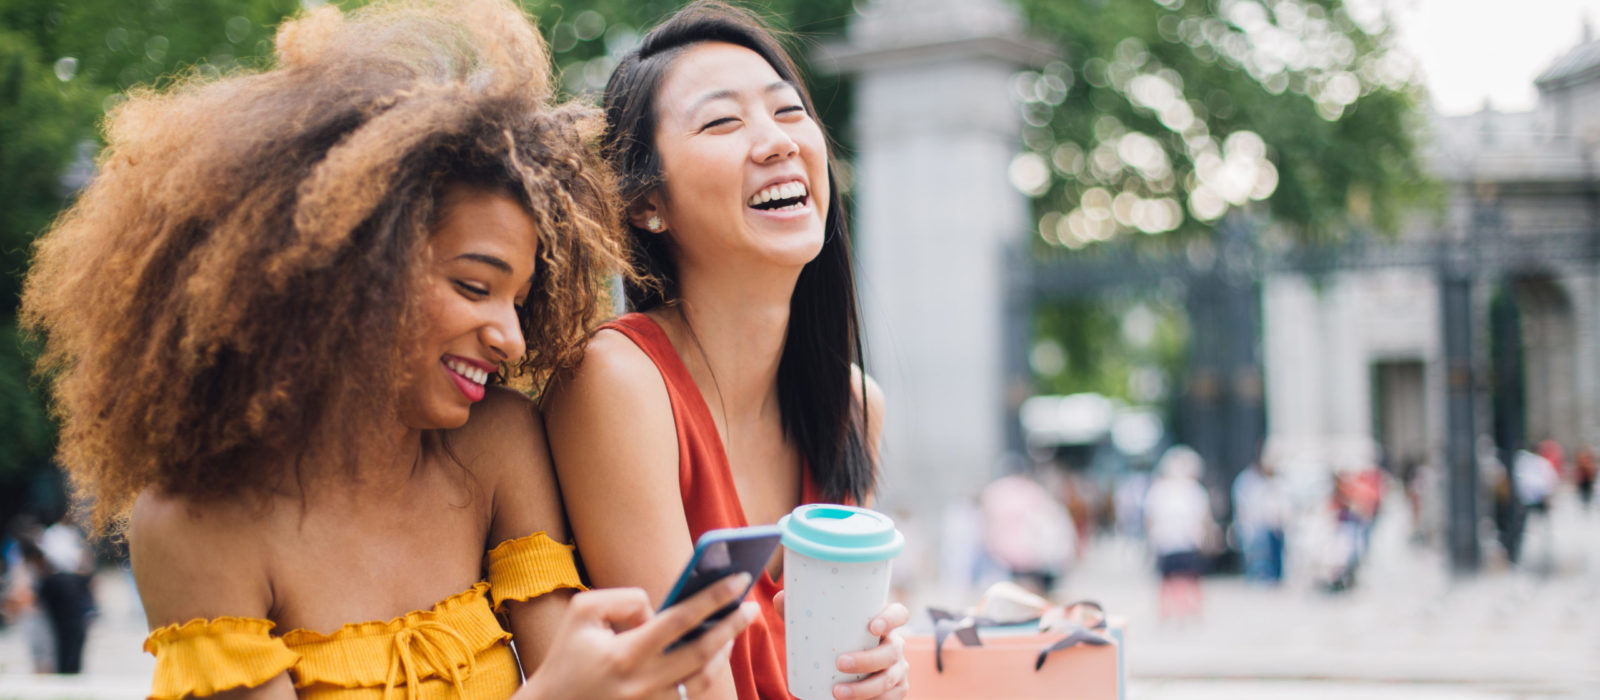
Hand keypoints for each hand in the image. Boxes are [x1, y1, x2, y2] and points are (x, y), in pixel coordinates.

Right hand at [517, 574, 758, 699]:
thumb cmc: (568, 655)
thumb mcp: (583, 612)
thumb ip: (625, 599)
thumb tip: (660, 608)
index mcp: (626, 654)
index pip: (681, 620)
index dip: (713, 597)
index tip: (738, 579)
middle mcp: (643, 683)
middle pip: (703, 653)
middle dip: (732, 626)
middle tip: (751, 605)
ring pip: (703, 678)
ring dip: (725, 651)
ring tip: (736, 626)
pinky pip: (691, 692)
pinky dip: (707, 671)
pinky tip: (715, 650)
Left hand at [773, 592, 910, 699]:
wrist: (843, 674)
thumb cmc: (833, 643)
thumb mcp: (819, 628)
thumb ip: (800, 613)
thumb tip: (780, 599)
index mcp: (882, 623)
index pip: (899, 613)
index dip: (891, 618)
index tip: (872, 626)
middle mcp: (895, 645)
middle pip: (891, 651)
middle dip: (867, 660)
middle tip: (840, 663)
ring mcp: (898, 670)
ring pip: (888, 680)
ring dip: (864, 689)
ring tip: (837, 693)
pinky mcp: (896, 691)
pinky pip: (890, 699)